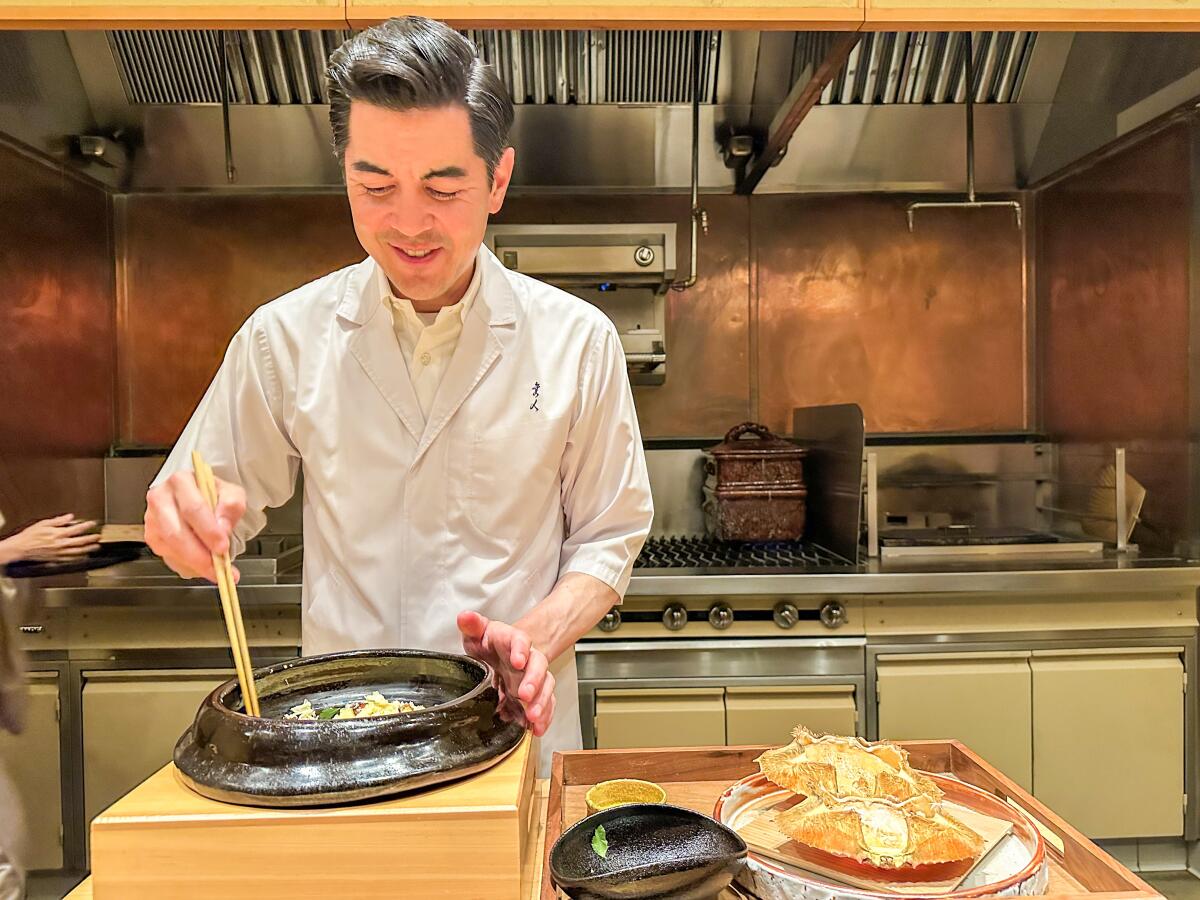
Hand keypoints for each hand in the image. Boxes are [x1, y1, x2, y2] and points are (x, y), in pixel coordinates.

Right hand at [3, 514, 98, 561]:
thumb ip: (58, 521)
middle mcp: (60, 544)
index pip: (76, 529)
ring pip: (77, 552)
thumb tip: (70, 517)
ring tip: (96, 547)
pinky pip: (70, 559)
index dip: (86, 526)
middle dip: (91, 539)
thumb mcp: (43, 523)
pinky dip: (79, 558)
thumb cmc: (30, 536)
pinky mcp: (56, 559)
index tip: (93, 523)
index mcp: (58, 534)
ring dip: (88, 549)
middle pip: (80, 542)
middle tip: (98, 537)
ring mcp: (59, 553)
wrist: (21, 548)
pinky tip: (84, 556)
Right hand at [144, 470, 245, 582]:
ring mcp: (153, 519)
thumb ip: (231, 506)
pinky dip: (187, 566)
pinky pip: (168, 557)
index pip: (193, 509)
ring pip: (170, 548)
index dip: (208, 531)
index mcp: (180, 481)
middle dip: (199, 554)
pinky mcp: (152, 537)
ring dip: (194, 564)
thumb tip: (222, 528)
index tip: (222, 547)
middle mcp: (160, 498)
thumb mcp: (231, 493)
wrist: (200, 499)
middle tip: (218, 567)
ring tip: (215, 571)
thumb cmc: (213, 495)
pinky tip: (202, 567)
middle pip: (176, 533)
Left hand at [457, 610, 555, 737]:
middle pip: (538, 665)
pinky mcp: (534, 694)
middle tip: (525, 695)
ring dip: (542, 702)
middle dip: (534, 680)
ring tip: (533, 717)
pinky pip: (546, 703)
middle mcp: (527, 658)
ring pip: (545, 686)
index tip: (518, 661)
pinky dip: (545, 716)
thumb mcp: (477, 633)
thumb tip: (464, 616)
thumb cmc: (488, 643)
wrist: (499, 654)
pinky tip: (538, 728)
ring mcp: (532, 677)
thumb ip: (472, 625)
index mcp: (512, 640)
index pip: (521, 640)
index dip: (521, 649)